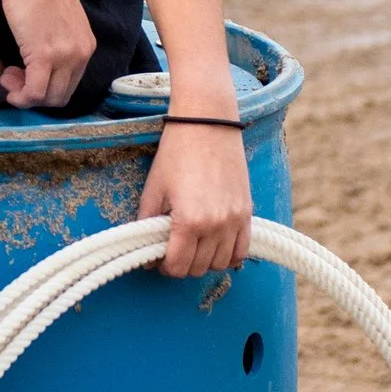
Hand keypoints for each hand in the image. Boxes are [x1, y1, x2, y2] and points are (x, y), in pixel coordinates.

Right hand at [0, 0, 97, 109]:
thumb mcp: (57, 18)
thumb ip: (57, 40)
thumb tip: (39, 60)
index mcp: (86, 43)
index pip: (71, 83)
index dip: (46, 86)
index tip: (25, 73)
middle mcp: (81, 52)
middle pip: (61, 96)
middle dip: (35, 94)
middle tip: (12, 77)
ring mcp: (65, 55)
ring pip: (48, 98)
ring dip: (25, 95)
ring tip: (7, 76)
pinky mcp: (44, 55)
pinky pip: (35, 93)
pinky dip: (20, 95)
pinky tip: (6, 78)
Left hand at [140, 116, 251, 280]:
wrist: (207, 122)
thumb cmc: (176, 152)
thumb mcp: (153, 188)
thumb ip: (146, 224)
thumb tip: (143, 250)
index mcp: (189, 221)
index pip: (178, 266)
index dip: (164, 267)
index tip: (157, 258)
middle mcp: (216, 225)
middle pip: (198, 269)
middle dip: (182, 264)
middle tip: (171, 249)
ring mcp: (235, 220)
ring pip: (221, 264)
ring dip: (204, 261)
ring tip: (192, 245)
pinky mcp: (247, 212)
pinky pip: (242, 251)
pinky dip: (228, 255)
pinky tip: (213, 244)